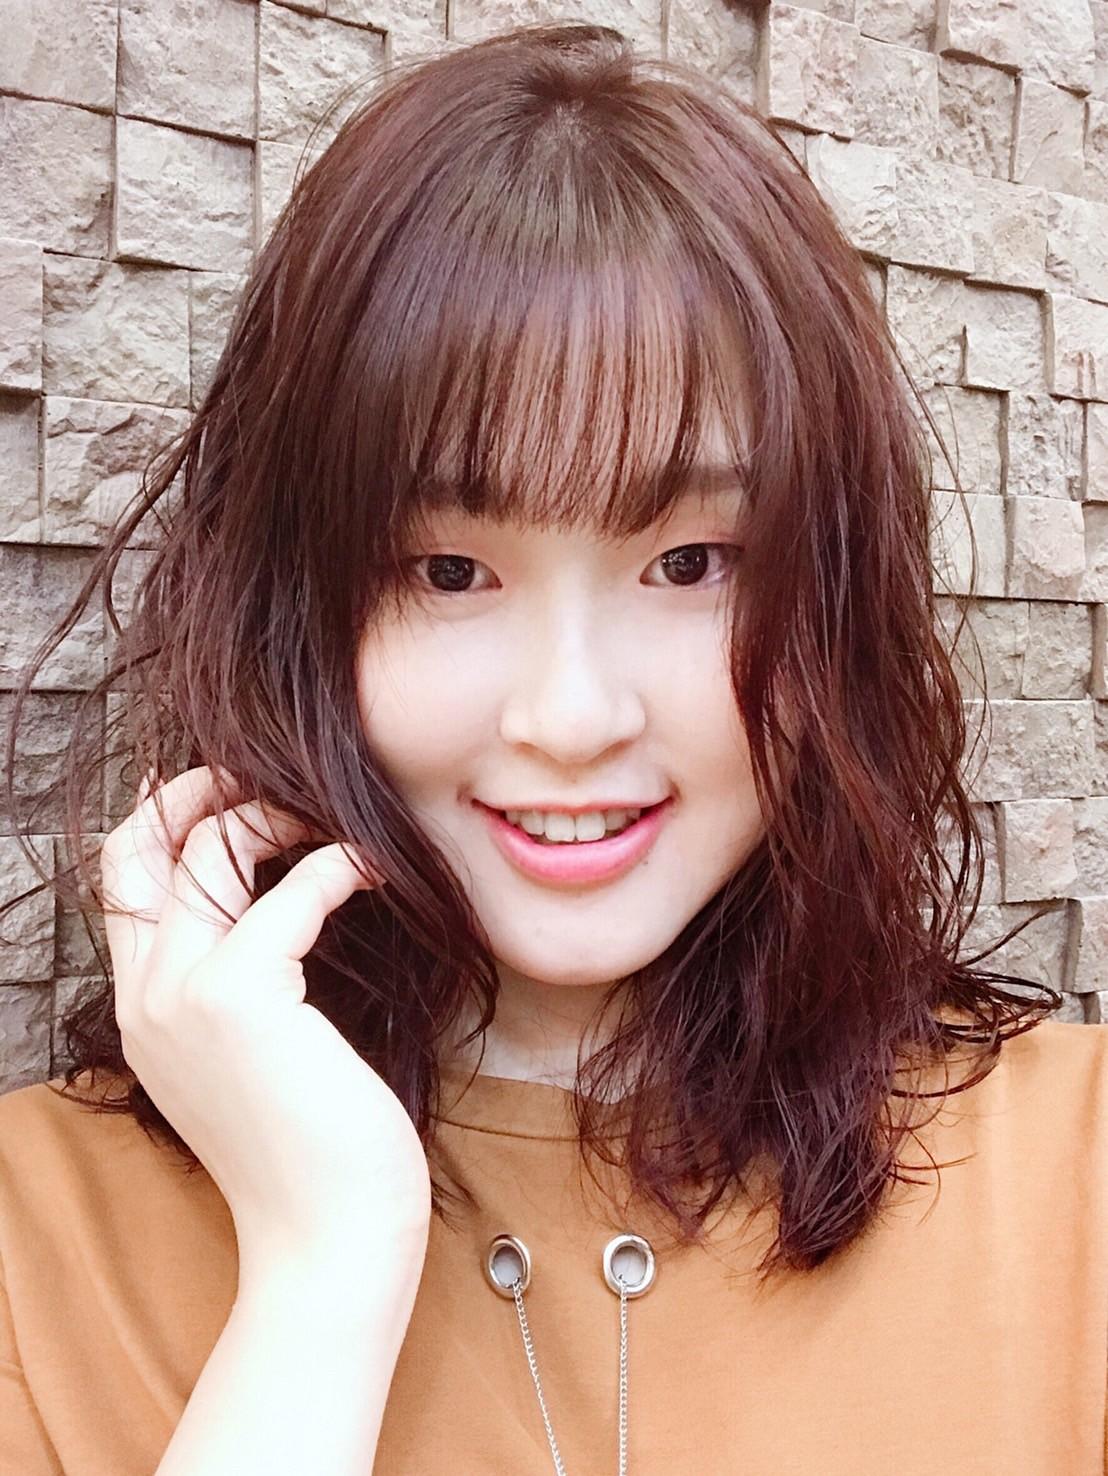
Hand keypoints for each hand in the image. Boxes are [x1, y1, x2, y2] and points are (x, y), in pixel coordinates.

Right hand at [99, 765, 431, 1275]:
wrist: (329, 1238)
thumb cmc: (314, 1150)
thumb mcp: (256, 1056)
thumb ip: (245, 985)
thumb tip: (277, 904)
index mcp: (143, 1012)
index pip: (121, 885)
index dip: (157, 819)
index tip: (213, 786)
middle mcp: (146, 998)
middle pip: (137, 850)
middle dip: (193, 792)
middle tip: (258, 774)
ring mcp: (182, 995)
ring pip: (204, 853)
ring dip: (271, 814)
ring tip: (329, 819)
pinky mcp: (239, 995)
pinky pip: (288, 892)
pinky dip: (336, 865)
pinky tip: (374, 869)